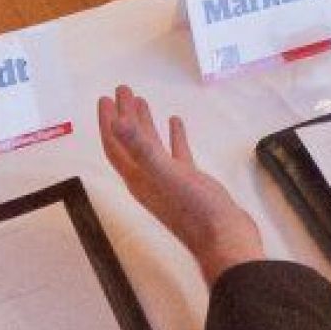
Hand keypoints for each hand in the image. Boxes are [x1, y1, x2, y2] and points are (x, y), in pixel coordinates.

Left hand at [97, 87, 263, 280]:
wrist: (225, 239)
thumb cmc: (195, 209)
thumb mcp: (167, 175)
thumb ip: (142, 149)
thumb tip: (118, 123)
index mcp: (138, 178)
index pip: (116, 146)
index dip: (108, 123)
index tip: (105, 99)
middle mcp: (148, 179)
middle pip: (130, 143)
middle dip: (125, 117)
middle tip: (122, 90)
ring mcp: (168, 181)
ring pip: (151, 147)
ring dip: (145, 124)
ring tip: (143, 101)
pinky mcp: (189, 182)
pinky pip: (176, 154)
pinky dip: (174, 137)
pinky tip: (176, 123)